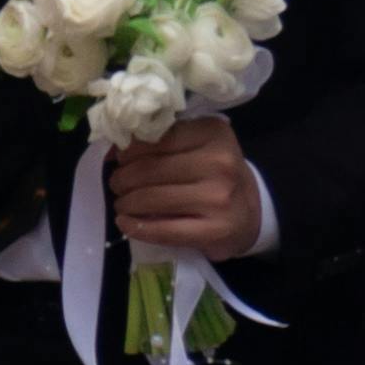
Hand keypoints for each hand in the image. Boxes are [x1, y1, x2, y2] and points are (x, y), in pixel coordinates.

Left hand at [106, 118, 269, 258]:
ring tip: (122, 203)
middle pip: (150, 169)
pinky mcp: (214, 231)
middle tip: (117, 184)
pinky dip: (137, 227)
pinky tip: (125, 223)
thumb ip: (161, 142)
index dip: (129, 151)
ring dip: (126, 202)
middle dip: (123, 178)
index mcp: (213, 133)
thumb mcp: (198, 146)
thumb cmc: (215, 174)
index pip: (156, 138)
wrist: (251, 212)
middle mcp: (219, 162)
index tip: (121, 160)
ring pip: (152, 198)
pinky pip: (164, 230)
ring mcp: (218, 198)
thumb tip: (113, 151)